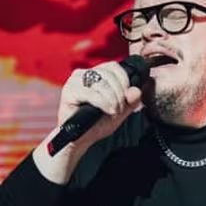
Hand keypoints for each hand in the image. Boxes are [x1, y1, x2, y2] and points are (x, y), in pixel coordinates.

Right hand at [35, 61, 143, 181]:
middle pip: (109, 75)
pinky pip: (91, 93)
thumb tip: (137, 91)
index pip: (114, 67)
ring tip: (113, 111)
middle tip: (120, 109)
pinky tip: (108, 111)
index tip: (127, 97)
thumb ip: (130, 101)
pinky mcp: (68, 91)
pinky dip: (103, 102)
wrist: (80, 138)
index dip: (124, 80)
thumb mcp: (120, 111)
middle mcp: (83, 74)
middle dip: (120, 93)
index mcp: (95, 74)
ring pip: (101, 83)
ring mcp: (74, 81)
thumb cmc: (98, 123)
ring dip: (113, 99)